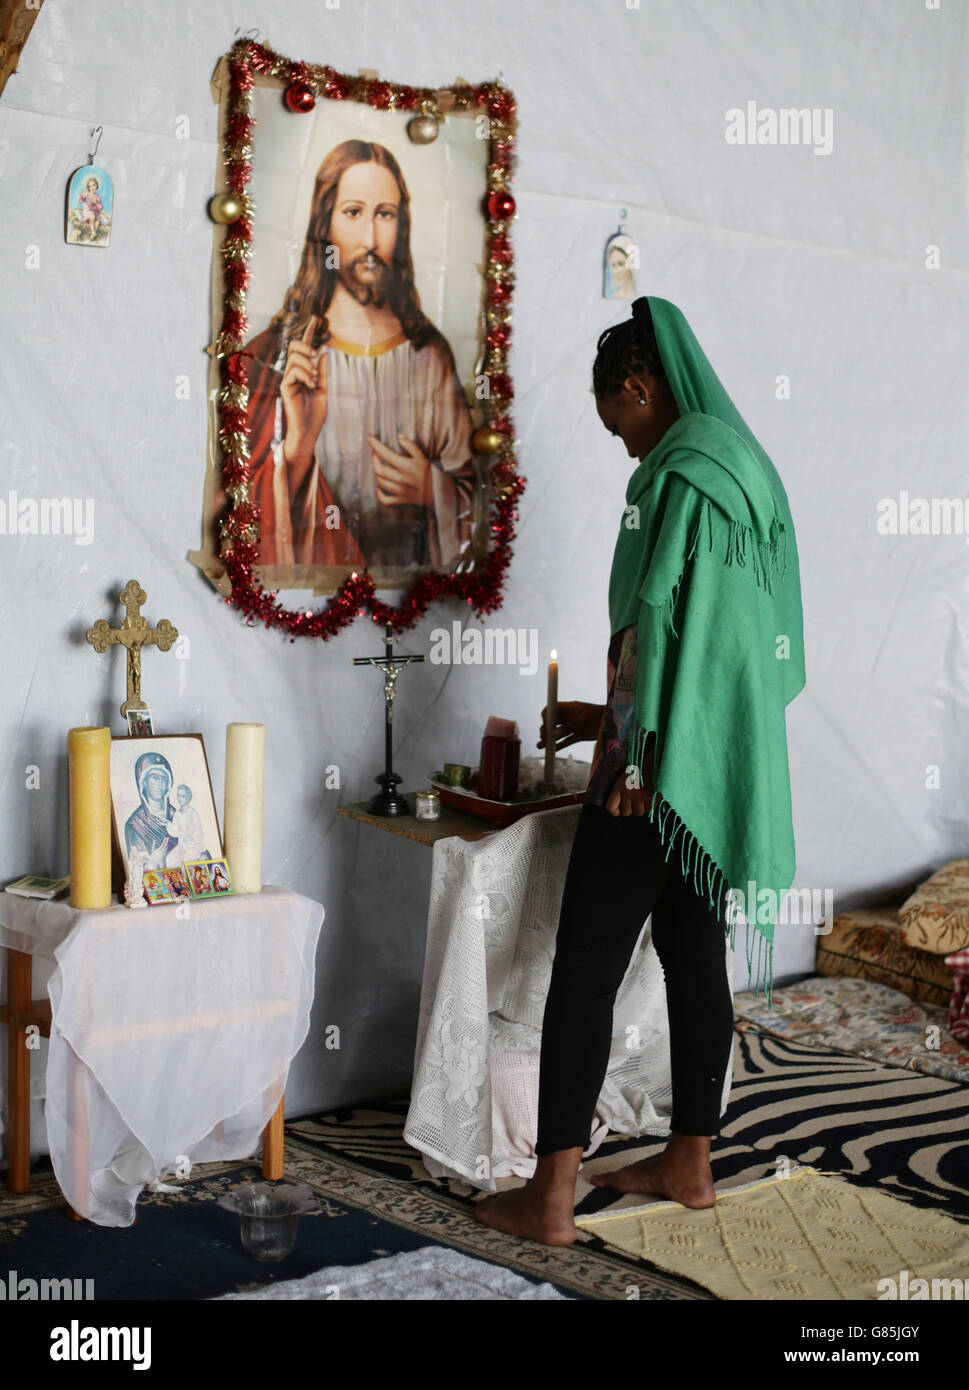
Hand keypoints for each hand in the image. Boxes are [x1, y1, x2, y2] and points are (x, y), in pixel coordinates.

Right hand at [281, 316, 327, 464]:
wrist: (308, 432)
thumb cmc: (315, 414)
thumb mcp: (322, 389)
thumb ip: (321, 371)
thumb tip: (323, 351)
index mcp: (303, 373)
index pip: (305, 349)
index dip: (310, 333)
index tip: (316, 318)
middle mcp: (293, 374)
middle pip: (294, 346)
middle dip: (305, 345)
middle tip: (315, 355)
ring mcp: (287, 379)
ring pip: (295, 357)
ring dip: (308, 365)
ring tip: (314, 380)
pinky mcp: (284, 386)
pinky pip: (294, 370)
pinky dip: (305, 374)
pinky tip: (310, 385)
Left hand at [370, 433, 431, 506]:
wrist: (441, 494)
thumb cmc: (433, 473)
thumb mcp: (424, 457)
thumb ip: (411, 446)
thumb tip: (399, 436)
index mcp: (405, 466)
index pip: (384, 454)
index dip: (375, 445)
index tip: (369, 438)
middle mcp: (400, 479)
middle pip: (378, 470)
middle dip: (374, 459)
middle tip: (375, 453)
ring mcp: (400, 491)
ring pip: (380, 483)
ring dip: (376, 473)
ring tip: (378, 466)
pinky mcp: (402, 500)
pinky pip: (386, 500)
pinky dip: (379, 494)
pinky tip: (378, 488)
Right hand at [538, 701, 604, 751]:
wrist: (615, 722)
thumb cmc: (601, 715)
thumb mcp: (585, 718)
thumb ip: (570, 726)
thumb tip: (554, 734)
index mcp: (570, 708)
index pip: (553, 709)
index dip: (546, 716)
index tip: (544, 724)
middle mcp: (570, 717)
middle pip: (553, 723)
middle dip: (545, 730)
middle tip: (543, 739)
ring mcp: (574, 726)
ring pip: (558, 733)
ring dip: (549, 739)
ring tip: (541, 746)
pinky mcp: (579, 735)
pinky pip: (567, 741)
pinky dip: (559, 745)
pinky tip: (552, 750)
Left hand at [605, 748, 655, 816]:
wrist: (658, 760)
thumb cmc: (642, 767)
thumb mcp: (626, 775)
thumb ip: (621, 790)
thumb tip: (619, 805)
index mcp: (619, 786)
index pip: (611, 808)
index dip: (615, 811)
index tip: (618, 811)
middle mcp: (628, 793)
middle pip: (626, 812)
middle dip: (631, 807)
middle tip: (636, 798)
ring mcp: (641, 797)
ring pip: (639, 812)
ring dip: (642, 807)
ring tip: (645, 795)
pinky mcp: (652, 799)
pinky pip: (650, 810)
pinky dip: (652, 805)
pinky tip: (653, 795)